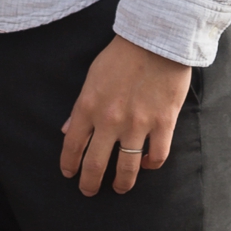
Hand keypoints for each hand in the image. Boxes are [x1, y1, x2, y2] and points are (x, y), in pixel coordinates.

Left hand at [60, 34, 191, 195]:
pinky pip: (157, 156)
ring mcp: (138, 124)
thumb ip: (80, 106)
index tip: (69, 174)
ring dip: (121, 183)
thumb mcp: (92, 76)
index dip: (69, 164)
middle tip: (88, 191)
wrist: (155, 39)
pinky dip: (151, 165)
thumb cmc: (121, 55)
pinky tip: (147, 164)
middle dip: (89, 183)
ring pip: (127, 168)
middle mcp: (110, 119)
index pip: (73, 145)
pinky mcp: (163, 123)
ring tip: (119, 188)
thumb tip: (67, 130)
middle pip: (96, 164)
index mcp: (89, 105)